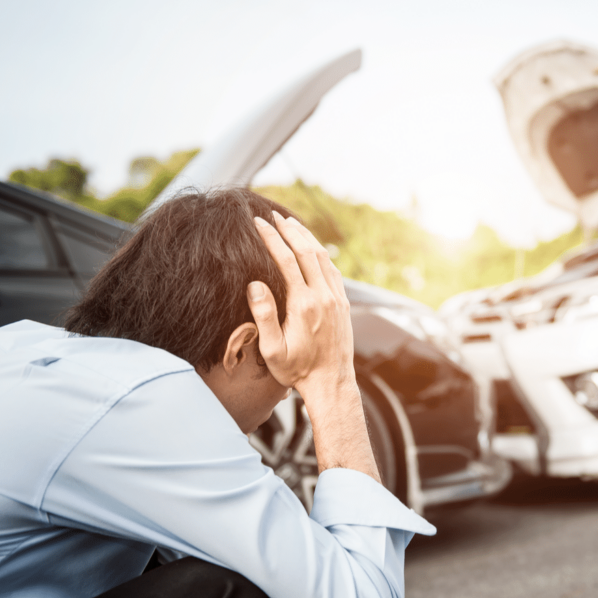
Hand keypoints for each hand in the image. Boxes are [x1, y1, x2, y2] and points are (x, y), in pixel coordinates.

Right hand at [247, 211, 354, 397]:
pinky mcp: (343, 304)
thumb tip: (254, 284)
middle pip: (307, 251)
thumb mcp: (272, 349)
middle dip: (289, 230)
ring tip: (290, 223)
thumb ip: (264, 315)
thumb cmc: (296, 370)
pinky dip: (321, 253)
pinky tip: (312, 247)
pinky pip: (333, 270)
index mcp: (304, 304)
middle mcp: (324, 297)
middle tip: (273, 215)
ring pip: (323, 257)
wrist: (330, 383)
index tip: (258, 222)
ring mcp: (337, 299)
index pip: (286, 260)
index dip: (271, 238)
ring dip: (307, 237)